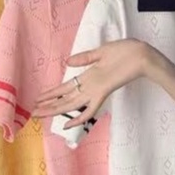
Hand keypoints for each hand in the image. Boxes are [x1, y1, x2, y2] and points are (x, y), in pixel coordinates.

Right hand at [34, 39, 159, 126]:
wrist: (143, 55)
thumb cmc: (126, 51)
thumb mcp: (102, 52)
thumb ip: (84, 58)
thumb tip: (67, 62)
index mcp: (89, 76)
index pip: (67, 87)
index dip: (52, 93)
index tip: (39, 97)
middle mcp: (91, 85)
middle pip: (66, 98)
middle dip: (49, 105)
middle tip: (32, 112)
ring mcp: (96, 89)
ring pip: (72, 104)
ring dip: (55, 109)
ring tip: (39, 114)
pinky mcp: (103, 91)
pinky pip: (90, 108)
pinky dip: (79, 117)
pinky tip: (68, 124)